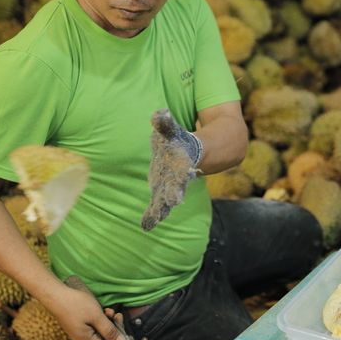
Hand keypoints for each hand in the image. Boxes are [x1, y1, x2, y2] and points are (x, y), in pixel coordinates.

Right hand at [47, 279, 125, 339]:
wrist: (56, 295)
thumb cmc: (76, 305)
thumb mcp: (96, 316)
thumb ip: (109, 331)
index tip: (125, 334)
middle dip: (115, 331)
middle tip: (117, 316)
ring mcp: (81, 333)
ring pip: (101, 334)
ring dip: (108, 323)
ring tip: (109, 311)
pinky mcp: (80, 326)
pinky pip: (94, 327)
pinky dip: (101, 320)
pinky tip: (102, 310)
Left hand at [141, 109, 202, 229]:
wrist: (194, 155)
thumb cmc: (180, 141)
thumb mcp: (173, 132)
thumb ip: (165, 124)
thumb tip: (159, 113)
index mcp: (181, 165)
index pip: (179, 172)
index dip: (178, 178)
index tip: (178, 189)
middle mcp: (177, 179)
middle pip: (175, 189)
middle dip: (172, 196)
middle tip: (171, 203)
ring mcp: (170, 187)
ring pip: (165, 201)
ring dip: (160, 210)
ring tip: (153, 222)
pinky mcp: (161, 192)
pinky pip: (157, 205)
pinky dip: (152, 215)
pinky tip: (146, 226)